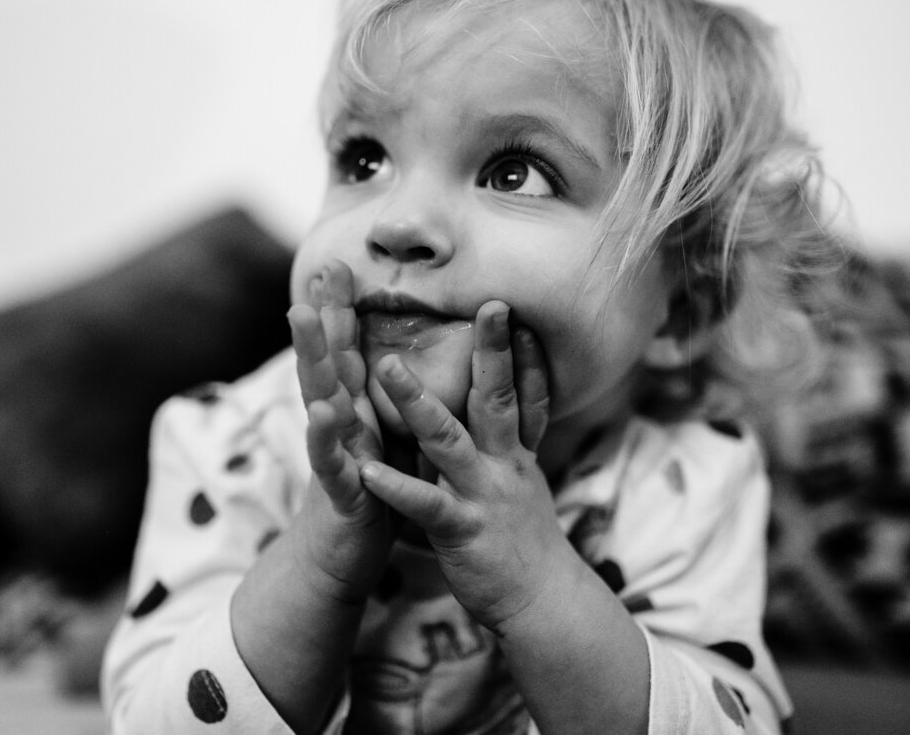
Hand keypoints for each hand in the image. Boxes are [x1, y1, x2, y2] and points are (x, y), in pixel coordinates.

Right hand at [287, 260, 395, 602]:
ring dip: (309, 355)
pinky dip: (324, 436)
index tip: (342, 262)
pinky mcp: (338, 491)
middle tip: (321, 268)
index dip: (343, 310)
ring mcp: (334, 455)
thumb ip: (384, 405)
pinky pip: (330, 461)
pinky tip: (322, 411)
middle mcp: (339, 426)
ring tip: (300, 316)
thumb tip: (403, 361)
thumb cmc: (369, 498)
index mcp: (356, 413)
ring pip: (320, 397)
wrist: (338, 561)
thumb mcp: (381, 445)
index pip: (347, 352)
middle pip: (328, 362)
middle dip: (323, 314)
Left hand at [359, 300, 558, 632]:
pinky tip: (367, 471)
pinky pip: (425, 505)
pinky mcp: (462, 530)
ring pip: (449, 440)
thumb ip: (512, 445)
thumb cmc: (524, 542)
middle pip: (497, 399)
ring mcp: (483, 495)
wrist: (542, 604)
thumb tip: (512, 411)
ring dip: (417, 402)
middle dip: (491, 351)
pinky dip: (397, 486)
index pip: (524, 393)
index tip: (513, 309)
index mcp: (515, 454)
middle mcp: (504, 466)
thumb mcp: (525, 484)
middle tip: (490, 304)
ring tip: (385, 366)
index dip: (521, 351)